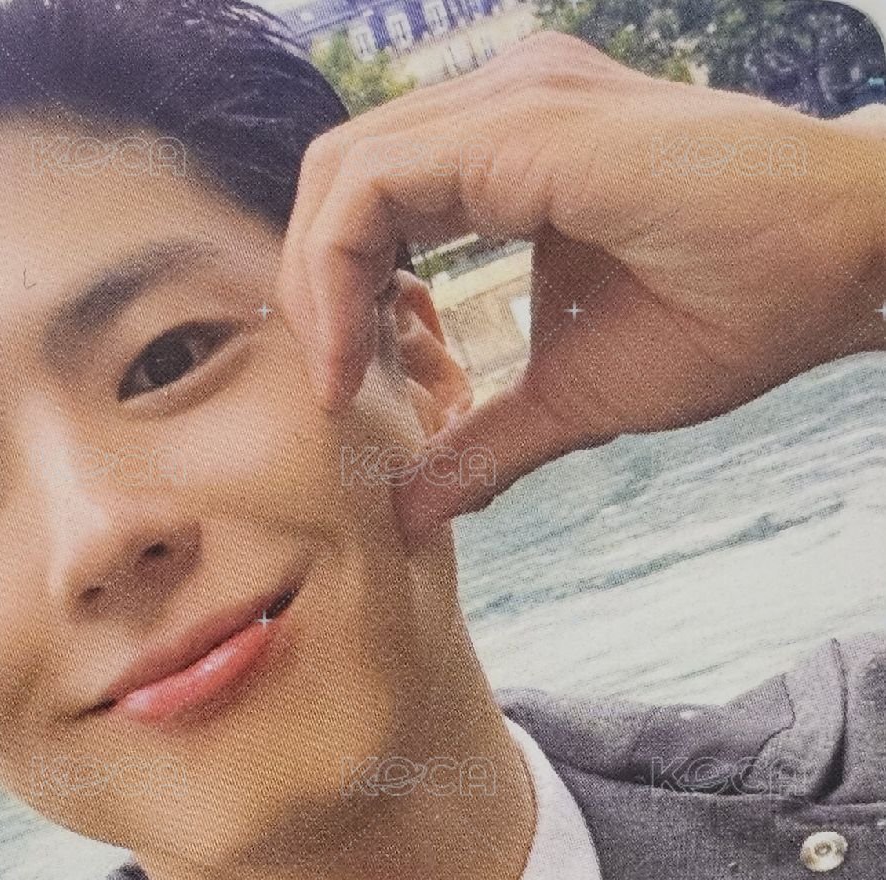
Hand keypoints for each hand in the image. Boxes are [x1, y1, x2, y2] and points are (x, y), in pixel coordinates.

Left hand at [273, 32, 885, 537]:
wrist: (835, 269)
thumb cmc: (733, 312)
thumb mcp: (574, 397)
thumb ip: (486, 443)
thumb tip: (412, 511)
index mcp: (509, 151)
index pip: (373, 202)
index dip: (337, 296)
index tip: (349, 392)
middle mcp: (500, 108)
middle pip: (338, 178)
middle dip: (309, 289)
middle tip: (330, 385)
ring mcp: (509, 104)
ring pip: (340, 172)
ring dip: (315, 287)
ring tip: (338, 377)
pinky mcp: (520, 128)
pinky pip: (373, 186)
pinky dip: (339, 273)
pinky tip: (357, 354)